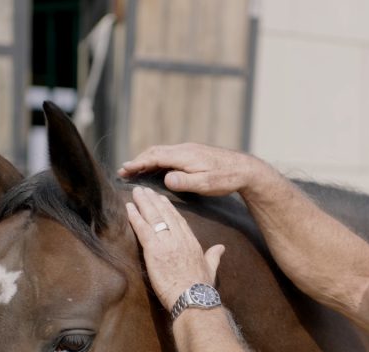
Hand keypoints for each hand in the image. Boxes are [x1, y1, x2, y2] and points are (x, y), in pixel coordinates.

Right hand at [118, 143, 279, 197]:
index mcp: (184, 155)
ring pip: (162, 152)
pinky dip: (157, 161)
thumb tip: (166, 179)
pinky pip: (170, 155)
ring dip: (147, 160)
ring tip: (134, 170)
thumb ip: (184, 182)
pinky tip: (155, 169)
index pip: (155, 157)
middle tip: (124, 171)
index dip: (138, 163)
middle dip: (138, 161)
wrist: (244, 169)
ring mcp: (189, 150)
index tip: (124, 169)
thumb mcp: (205, 184)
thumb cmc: (225, 178)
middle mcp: (184, 149)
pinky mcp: (193, 154)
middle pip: (155, 152)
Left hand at [125, 186, 224, 309]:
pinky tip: (129, 208)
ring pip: (153, 217)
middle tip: (145, 190)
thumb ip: (214, 256)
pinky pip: (143, 229)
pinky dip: (135, 217)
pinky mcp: (154, 250)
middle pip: (165, 214)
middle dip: (154, 200)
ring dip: (143, 203)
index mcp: (192, 242)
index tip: (162, 199)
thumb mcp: (211, 268)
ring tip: (136, 192)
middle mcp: (179, 238)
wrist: (193, 298)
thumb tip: (221, 247)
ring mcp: (167, 243)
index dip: (169, 208)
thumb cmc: (201, 288)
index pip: (178, 220)